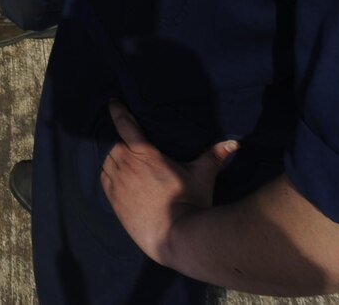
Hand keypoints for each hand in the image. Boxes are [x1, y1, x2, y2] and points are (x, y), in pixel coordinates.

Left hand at [99, 99, 237, 265]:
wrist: (175, 236)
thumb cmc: (190, 203)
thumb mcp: (202, 176)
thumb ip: (214, 156)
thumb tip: (234, 143)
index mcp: (145, 154)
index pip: (126, 125)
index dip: (117, 111)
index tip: (112, 102)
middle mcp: (127, 165)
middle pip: (116, 144)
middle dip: (122, 142)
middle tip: (131, 145)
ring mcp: (118, 183)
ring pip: (108, 161)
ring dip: (114, 158)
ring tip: (125, 161)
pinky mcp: (113, 200)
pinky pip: (104, 179)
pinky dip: (109, 174)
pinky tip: (118, 177)